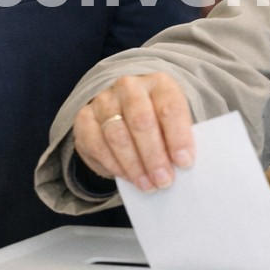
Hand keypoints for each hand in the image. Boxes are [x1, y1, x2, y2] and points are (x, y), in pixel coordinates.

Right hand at [71, 73, 195, 190]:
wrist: (124, 115)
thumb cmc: (156, 124)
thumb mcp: (172, 125)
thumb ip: (178, 139)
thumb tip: (182, 166)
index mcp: (159, 84)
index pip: (169, 107)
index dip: (178, 137)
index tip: (184, 162)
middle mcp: (129, 87)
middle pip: (141, 121)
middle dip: (154, 155)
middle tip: (164, 181)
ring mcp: (104, 101)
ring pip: (118, 135)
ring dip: (134, 165)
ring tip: (148, 185)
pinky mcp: (85, 118)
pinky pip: (97, 145)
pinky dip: (114, 165)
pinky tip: (127, 178)